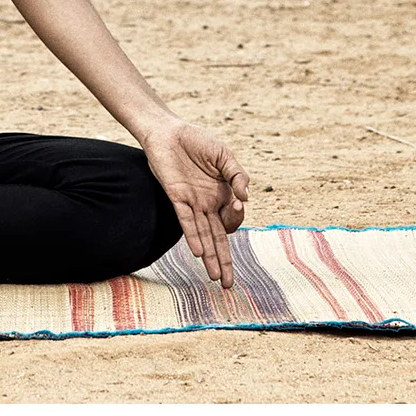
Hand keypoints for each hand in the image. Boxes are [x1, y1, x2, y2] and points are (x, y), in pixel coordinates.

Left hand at [140, 120, 249, 289]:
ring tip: (216, 277)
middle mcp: (207, 204)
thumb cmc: (197, 141)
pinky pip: (186, 221)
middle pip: (218, 238)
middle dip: (224, 261)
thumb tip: (247, 197)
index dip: (237, 217)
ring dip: (210, 257)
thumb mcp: (224, 154)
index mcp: (221, 195)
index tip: (239, 203)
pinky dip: (194, 236)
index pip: (233, 218)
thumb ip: (237, 174)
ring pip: (203, 236)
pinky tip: (200, 252)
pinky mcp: (176, 198)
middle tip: (228, 285)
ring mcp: (191, 203)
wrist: (168, 131)